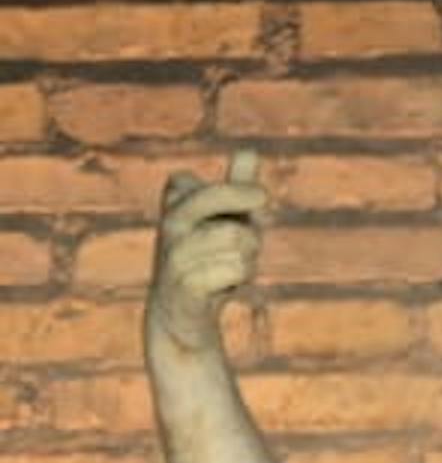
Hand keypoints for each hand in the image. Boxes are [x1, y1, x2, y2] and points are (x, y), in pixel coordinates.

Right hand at [149, 151, 267, 360]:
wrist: (181, 312)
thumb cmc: (211, 258)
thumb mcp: (231, 218)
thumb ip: (239, 185)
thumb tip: (249, 150)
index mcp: (178, 196)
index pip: (225, 181)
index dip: (243, 202)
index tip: (229, 221)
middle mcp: (171, 218)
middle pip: (221, 193)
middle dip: (247, 221)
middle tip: (249, 242)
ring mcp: (174, 249)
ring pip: (239, 238)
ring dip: (247, 260)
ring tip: (227, 270)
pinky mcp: (184, 281)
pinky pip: (235, 268)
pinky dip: (239, 280)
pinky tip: (220, 289)